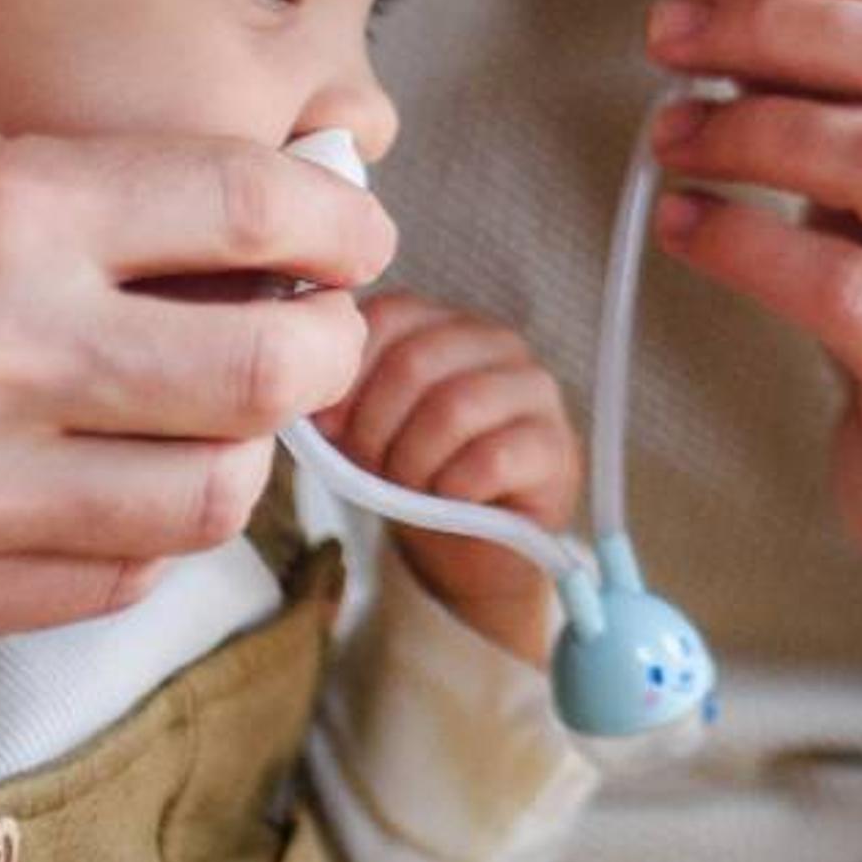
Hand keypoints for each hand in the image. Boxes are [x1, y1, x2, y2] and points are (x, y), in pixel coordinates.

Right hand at [0, 118, 392, 651]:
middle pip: (269, 372)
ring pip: (209, 495)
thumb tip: (269, 216)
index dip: (337, 222)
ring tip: (212, 411)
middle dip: (326, 346)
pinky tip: (114, 484)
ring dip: (241, 450)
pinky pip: (113, 583)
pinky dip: (145, 533)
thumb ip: (85, 197)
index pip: (249, 209)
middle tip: (314, 328)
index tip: (355, 234)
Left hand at [317, 293, 577, 666]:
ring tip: (410, 488)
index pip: (387, 316)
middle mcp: (496, 342)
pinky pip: (492, 458)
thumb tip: (305, 402)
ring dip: (413, 461)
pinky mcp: (556, 446)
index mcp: (444, 324)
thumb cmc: (415, 474)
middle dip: (375, 428)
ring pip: (454, 407)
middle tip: (370, 468)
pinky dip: (454, 486)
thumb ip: (340, 401)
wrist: (475, 544)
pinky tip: (450, 500)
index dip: (347, 376)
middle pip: (415, 362)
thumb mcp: (365, 429)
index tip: (330, 427)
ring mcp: (533, 390)